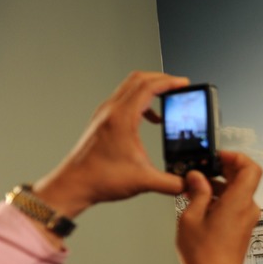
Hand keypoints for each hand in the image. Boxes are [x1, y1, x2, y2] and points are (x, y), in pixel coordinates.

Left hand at [32, 71, 188, 219]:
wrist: (73, 185)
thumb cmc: (99, 178)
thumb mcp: (144, 181)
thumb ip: (172, 183)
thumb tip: (189, 182)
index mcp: (121, 119)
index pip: (148, 87)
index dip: (170, 82)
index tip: (184, 83)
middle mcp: (111, 111)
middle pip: (138, 79)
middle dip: (162, 79)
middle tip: (178, 85)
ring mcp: (105, 114)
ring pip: (129, 86)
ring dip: (150, 87)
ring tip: (167, 97)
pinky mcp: (102, 121)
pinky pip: (124, 99)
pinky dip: (141, 100)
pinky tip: (150, 117)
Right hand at [176, 150, 261, 263]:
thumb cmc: (204, 255)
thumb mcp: (191, 217)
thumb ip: (196, 192)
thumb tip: (196, 177)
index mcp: (239, 201)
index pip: (251, 168)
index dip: (236, 157)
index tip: (218, 156)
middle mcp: (248, 209)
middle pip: (243, 179)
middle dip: (222, 171)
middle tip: (200, 171)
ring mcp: (247, 220)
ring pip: (237, 193)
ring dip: (218, 187)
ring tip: (193, 190)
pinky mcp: (242, 229)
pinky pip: (235, 207)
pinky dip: (220, 201)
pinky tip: (200, 205)